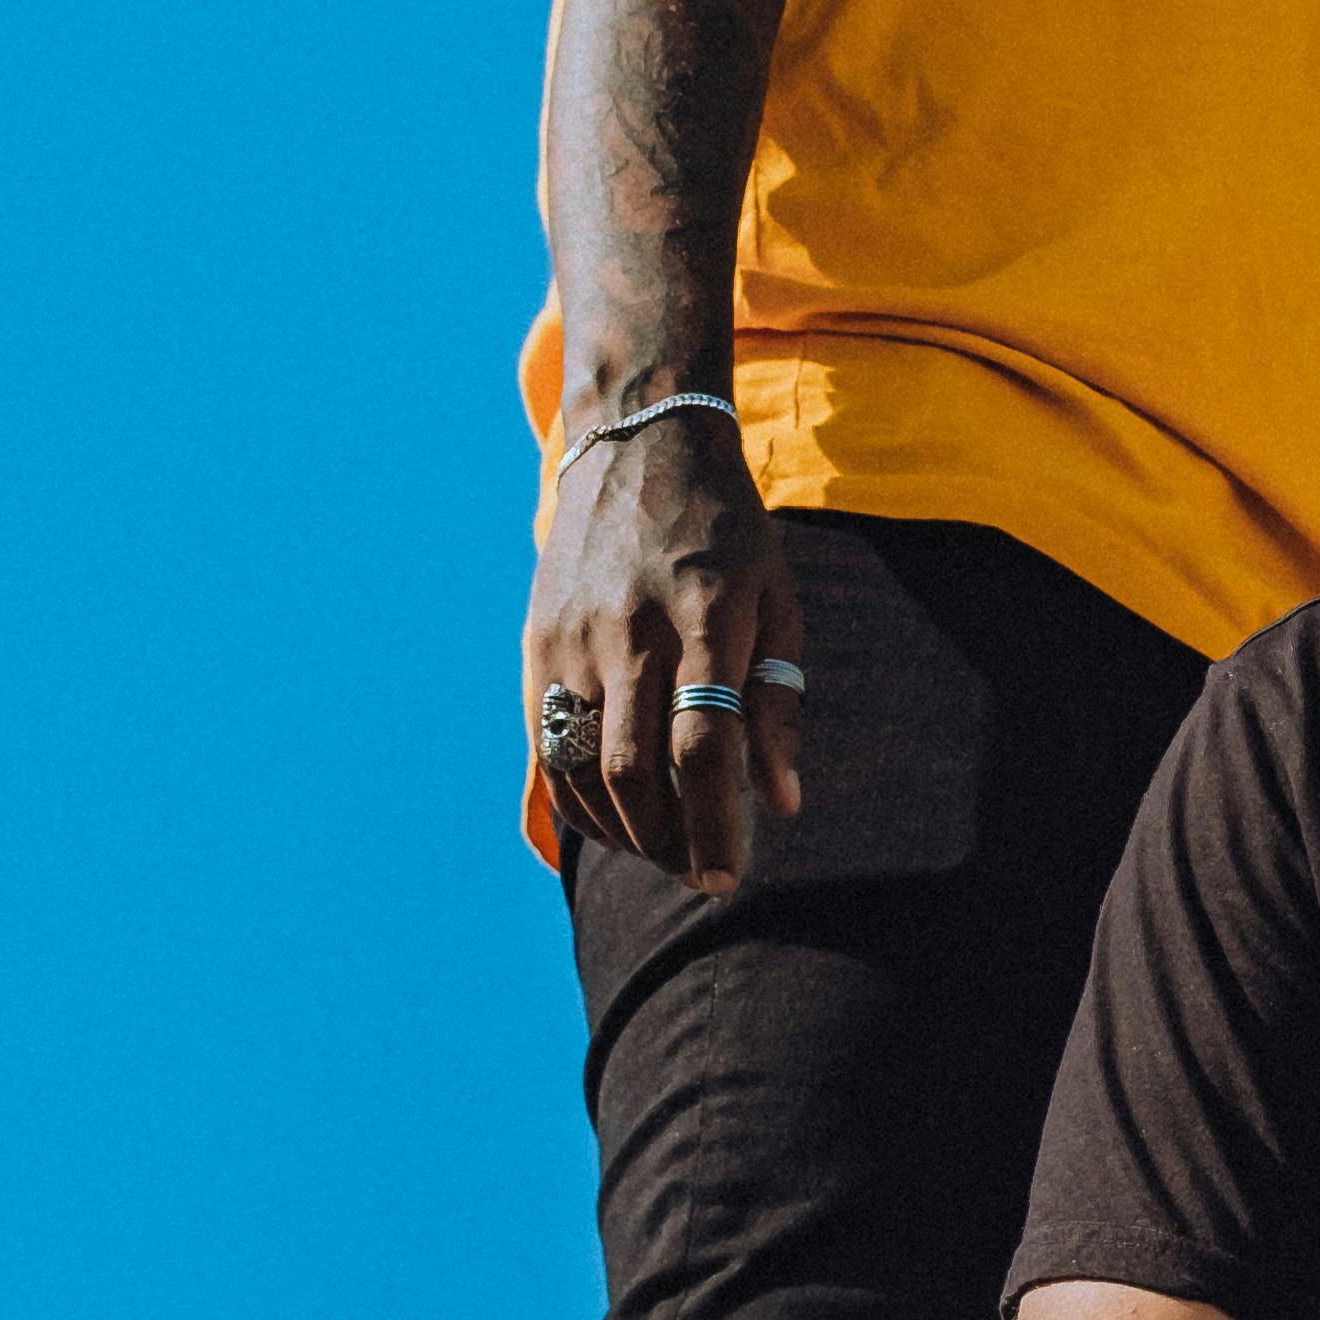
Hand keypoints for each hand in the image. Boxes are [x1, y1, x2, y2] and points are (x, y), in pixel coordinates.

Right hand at [522, 423, 806, 891]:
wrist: (640, 444)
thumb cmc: (727, 531)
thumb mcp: (778, 600)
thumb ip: (777, 703)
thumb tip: (781, 802)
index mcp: (704, 614)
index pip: (702, 743)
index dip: (714, 823)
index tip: (730, 876)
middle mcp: (630, 628)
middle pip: (637, 770)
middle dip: (671, 842)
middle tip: (704, 876)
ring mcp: (574, 637)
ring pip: (585, 767)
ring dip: (627, 831)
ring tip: (667, 853)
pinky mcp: (538, 642)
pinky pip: (549, 746)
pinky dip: (579, 799)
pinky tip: (617, 822)